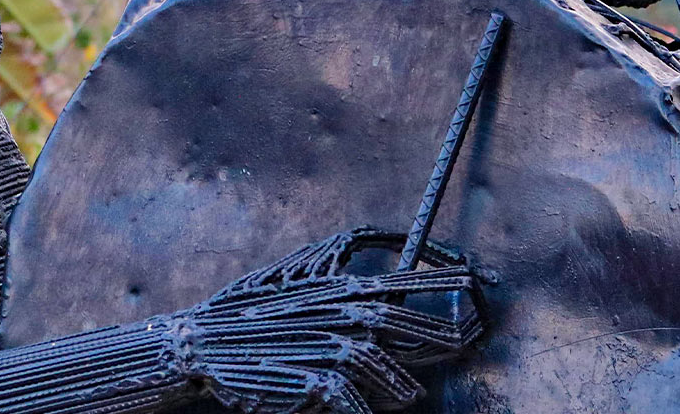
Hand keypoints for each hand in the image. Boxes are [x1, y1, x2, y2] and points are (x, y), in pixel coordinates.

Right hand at [165, 229, 484, 413]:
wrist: (202, 342)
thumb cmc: (250, 318)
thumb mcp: (297, 290)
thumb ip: (340, 295)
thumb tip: (382, 305)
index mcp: (333, 287)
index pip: (399, 279)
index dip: (442, 279)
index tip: (477, 280)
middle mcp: (333, 310)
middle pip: (401, 320)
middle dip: (440, 332)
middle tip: (468, 338)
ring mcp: (321, 343)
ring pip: (380, 362)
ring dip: (401, 382)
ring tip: (412, 396)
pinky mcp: (307, 376)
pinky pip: (348, 397)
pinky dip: (362, 410)